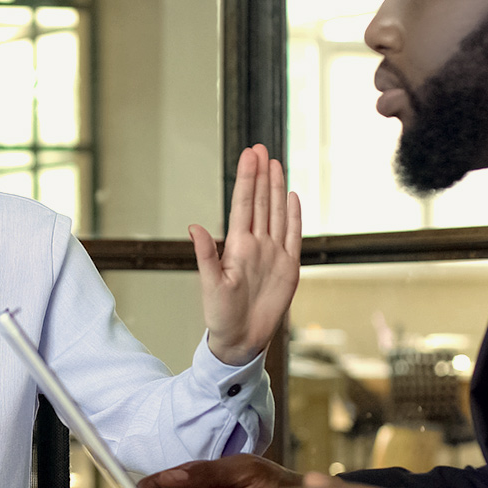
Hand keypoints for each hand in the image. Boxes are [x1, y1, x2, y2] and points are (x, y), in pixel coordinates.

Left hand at [194, 144, 301, 365]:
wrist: (241, 339)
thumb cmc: (221, 315)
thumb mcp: (210, 285)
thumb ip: (204, 255)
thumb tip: (194, 227)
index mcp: (237, 246)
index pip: (244, 204)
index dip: (247, 179)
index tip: (249, 155)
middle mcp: (256, 245)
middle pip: (260, 202)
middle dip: (261, 174)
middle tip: (260, 148)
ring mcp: (273, 254)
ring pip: (276, 213)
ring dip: (276, 188)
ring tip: (275, 163)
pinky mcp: (289, 267)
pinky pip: (293, 236)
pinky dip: (293, 216)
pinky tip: (292, 197)